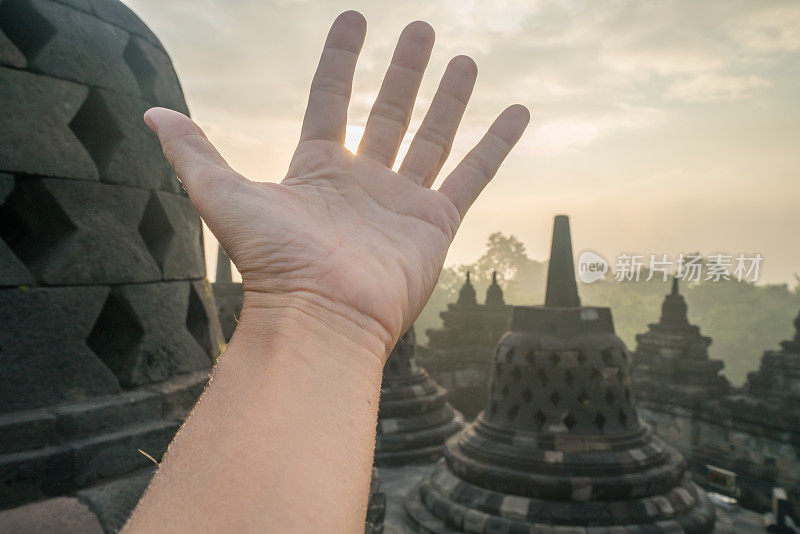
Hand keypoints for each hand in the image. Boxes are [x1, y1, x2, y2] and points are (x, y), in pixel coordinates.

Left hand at [144, 11, 528, 357]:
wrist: (321, 318)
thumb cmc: (273, 263)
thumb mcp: (225, 197)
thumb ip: (196, 154)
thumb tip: (153, 116)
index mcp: (317, 170)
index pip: (331, 99)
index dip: (340, 60)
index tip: (353, 18)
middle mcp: (362, 182)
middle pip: (388, 112)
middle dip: (403, 71)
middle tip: (420, 31)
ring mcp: (401, 202)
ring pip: (432, 137)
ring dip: (448, 98)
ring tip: (463, 59)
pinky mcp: (436, 224)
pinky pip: (473, 175)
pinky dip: (496, 144)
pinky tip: (516, 111)